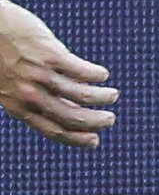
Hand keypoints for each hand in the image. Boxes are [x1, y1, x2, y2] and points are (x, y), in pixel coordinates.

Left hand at [0, 0, 117, 148]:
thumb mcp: (10, 84)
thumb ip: (35, 97)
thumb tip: (67, 105)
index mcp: (19, 106)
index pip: (53, 130)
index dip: (77, 139)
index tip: (94, 140)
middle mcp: (30, 94)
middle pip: (72, 116)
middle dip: (96, 122)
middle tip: (110, 119)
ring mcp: (40, 74)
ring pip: (81, 94)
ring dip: (102, 97)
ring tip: (112, 95)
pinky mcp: (50, 54)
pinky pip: (81, 71)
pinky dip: (96, 75)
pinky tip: (103, 75)